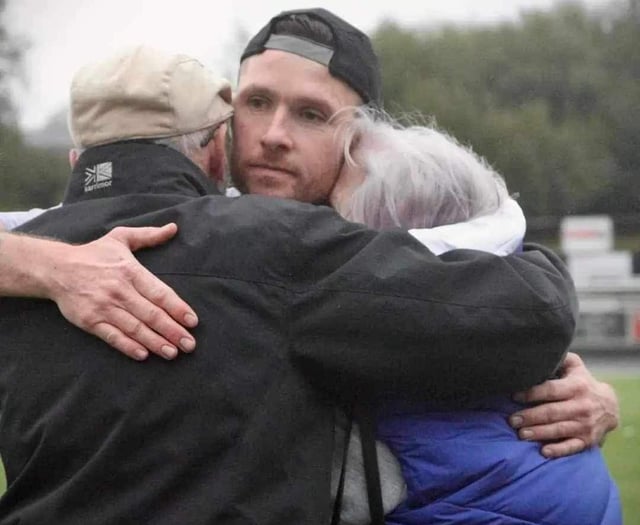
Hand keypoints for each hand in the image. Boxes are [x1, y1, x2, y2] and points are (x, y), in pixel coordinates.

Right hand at [48, 223, 197, 360]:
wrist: (56, 268)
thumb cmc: (94, 254)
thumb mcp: (121, 238)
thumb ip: (149, 235)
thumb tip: (173, 228)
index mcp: (130, 271)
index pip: (160, 293)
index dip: (177, 308)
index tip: (192, 321)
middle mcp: (119, 290)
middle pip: (151, 314)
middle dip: (173, 331)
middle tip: (189, 344)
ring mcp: (104, 307)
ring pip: (135, 328)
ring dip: (155, 342)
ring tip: (172, 352)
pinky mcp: (90, 321)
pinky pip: (113, 337)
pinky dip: (128, 347)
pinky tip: (143, 354)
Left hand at [509, 352, 618, 457]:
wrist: (610, 406)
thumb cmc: (582, 382)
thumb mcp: (575, 366)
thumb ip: (560, 358)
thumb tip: (537, 351)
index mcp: (576, 387)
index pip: (550, 390)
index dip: (531, 393)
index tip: (514, 396)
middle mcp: (581, 406)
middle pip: (552, 412)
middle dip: (530, 416)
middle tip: (511, 420)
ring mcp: (585, 425)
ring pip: (559, 429)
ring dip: (539, 433)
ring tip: (521, 434)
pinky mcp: (587, 440)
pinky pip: (572, 446)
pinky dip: (558, 450)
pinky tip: (544, 452)